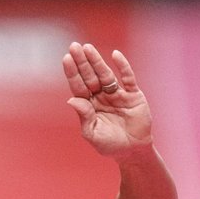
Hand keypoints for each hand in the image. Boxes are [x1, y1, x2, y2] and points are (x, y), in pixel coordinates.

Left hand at [63, 43, 152, 158]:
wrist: (133, 152)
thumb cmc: (110, 145)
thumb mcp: (93, 134)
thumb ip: (84, 117)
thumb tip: (71, 100)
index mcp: (89, 106)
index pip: (78, 86)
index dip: (72, 73)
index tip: (66, 58)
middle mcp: (101, 97)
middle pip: (90, 76)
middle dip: (82, 62)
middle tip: (74, 46)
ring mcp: (117, 94)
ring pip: (106, 74)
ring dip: (97, 61)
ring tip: (88, 47)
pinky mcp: (133, 95)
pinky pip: (128, 78)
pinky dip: (123, 66)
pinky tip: (115, 55)